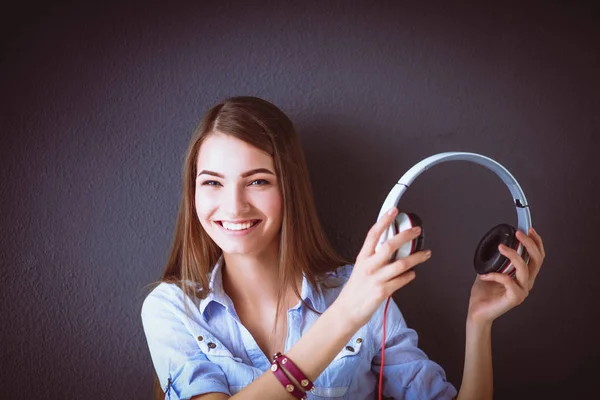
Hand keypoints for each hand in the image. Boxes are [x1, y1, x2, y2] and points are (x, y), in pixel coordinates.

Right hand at [334, 207, 431, 327]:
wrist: (347, 311)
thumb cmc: (356, 290)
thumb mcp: (361, 269)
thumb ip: (375, 258)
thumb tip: (391, 247)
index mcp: (363, 258)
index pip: (373, 234)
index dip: (384, 220)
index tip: (393, 211)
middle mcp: (369, 266)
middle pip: (390, 245)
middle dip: (406, 235)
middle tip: (416, 230)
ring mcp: (376, 278)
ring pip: (401, 263)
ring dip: (417, 257)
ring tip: (426, 254)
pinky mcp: (383, 291)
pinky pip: (402, 280)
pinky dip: (410, 276)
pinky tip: (412, 274)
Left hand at [467, 227, 545, 325]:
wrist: (477, 312)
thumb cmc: (483, 293)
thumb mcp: (490, 270)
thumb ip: (496, 260)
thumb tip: (495, 244)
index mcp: (523, 276)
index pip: (537, 257)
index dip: (536, 242)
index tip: (529, 229)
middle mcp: (526, 283)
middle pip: (537, 260)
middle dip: (529, 243)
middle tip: (518, 233)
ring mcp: (522, 291)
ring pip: (524, 268)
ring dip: (513, 254)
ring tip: (500, 247)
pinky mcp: (514, 298)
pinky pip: (508, 280)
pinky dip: (495, 274)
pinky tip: (484, 275)